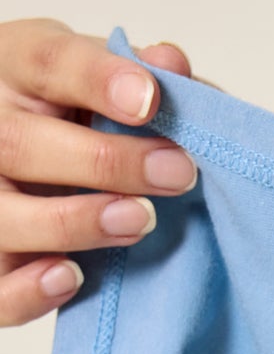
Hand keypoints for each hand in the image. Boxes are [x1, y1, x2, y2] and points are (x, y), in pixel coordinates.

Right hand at [0, 17, 212, 326]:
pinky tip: (73, 276)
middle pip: (18, 143)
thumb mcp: (100, 77)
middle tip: (177, 173)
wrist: (22, 156)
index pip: (45, 62)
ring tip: (140, 220)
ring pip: (3, 214)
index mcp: (14, 69)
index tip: (150, 99)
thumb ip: (141, 76)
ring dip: (75, 222)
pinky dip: (30, 291)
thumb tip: (173, 64)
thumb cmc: (71, 115)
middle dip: (104, 161)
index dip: (96, 78)